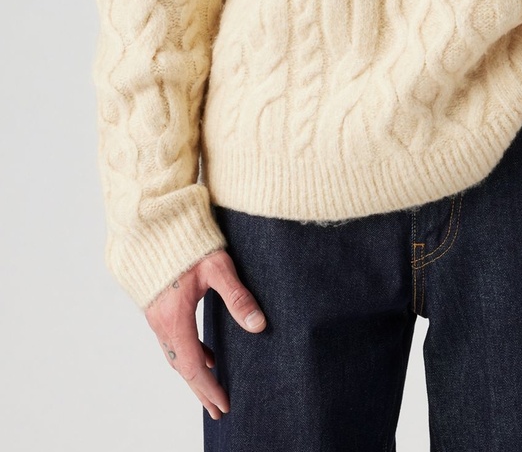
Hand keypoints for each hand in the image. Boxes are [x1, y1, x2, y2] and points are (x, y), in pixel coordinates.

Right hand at [144, 248, 266, 419]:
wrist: (151, 223)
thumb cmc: (186, 240)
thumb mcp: (217, 266)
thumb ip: (237, 296)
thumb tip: (259, 325)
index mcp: (174, 317)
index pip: (193, 365)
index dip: (208, 388)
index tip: (223, 406)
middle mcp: (161, 321)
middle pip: (182, 366)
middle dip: (201, 388)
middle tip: (218, 409)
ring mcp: (156, 314)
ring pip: (175, 353)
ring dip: (194, 371)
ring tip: (214, 384)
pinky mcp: (157, 305)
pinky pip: (172, 339)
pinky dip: (188, 352)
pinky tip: (207, 352)